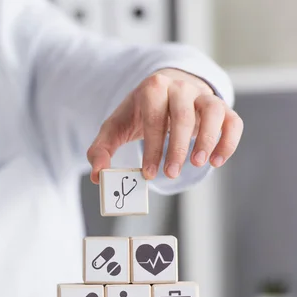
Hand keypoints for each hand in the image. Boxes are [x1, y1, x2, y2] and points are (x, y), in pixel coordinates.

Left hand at [86, 68, 243, 182]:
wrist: (163, 91)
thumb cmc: (137, 114)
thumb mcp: (115, 128)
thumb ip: (101, 150)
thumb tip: (98, 175)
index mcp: (152, 88)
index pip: (154, 117)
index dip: (153, 147)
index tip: (148, 173)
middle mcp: (180, 87)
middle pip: (182, 115)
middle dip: (176, 147)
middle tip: (170, 173)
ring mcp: (202, 95)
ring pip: (213, 111)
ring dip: (208, 139)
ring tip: (198, 164)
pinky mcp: (220, 107)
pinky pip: (232, 120)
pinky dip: (228, 140)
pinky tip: (217, 161)